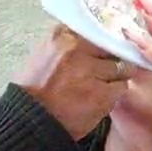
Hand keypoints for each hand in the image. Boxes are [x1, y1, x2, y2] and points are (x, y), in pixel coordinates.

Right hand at [13, 26, 136, 140]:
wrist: (30, 121)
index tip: (103, 46)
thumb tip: (83, 39)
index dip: (101, 39)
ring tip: (105, 85)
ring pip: (120, 66)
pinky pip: (121, 86)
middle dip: (111, 57)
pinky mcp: (103, 93)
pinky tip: (103, 98)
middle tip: (107, 68)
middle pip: (110, 46)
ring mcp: (92, 71)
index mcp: (61, 38)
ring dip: (116, 76)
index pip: (95, 28)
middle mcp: (78, 51)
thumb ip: (63, 45)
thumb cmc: (32, 92)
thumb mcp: (41, 57)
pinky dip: (115, 92)